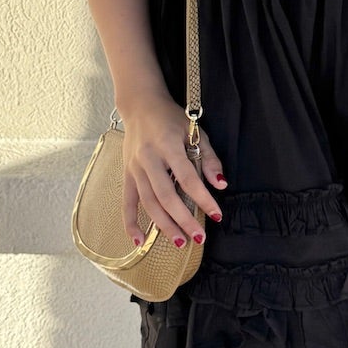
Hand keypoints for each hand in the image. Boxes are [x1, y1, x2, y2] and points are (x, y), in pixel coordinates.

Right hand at [119, 93, 227, 248]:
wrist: (140, 105)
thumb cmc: (171, 119)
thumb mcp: (195, 131)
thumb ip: (208, 158)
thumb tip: (220, 184)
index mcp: (168, 146)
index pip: (188, 179)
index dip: (203, 199)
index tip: (217, 215)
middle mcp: (148, 159)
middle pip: (166, 196)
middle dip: (183, 219)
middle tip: (198, 237)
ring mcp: (134, 168)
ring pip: (148, 203)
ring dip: (164, 225)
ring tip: (180, 242)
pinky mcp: (126, 174)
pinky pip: (127, 203)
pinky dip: (130, 223)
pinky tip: (140, 242)